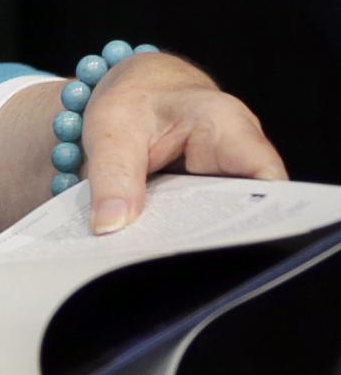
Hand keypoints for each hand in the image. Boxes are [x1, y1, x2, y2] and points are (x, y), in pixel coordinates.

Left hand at [0, 51, 286, 249]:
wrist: (113, 95)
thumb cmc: (123, 98)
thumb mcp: (110, 126)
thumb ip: (114, 175)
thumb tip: (112, 226)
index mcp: (225, 129)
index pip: (265, 178)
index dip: (261, 214)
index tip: (234, 246)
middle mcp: (234, 160)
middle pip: (241, 212)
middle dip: (214, 245)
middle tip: (176, 275)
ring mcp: (219, 186)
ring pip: (214, 228)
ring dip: (185, 251)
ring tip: (150, 279)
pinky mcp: (197, 205)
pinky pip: (190, 231)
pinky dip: (167, 248)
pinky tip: (142, 271)